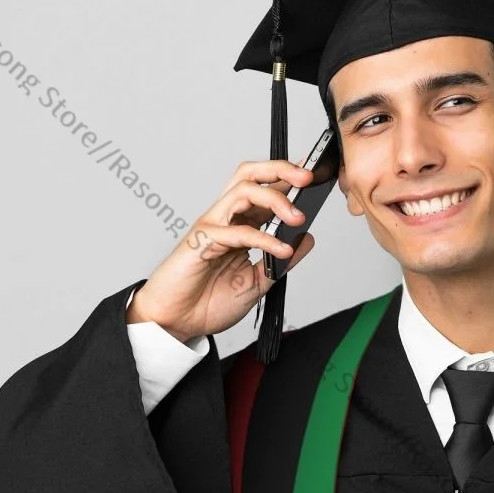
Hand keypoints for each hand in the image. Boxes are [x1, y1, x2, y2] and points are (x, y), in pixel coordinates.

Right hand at [126, 159, 317, 342]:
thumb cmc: (209, 301)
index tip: (315, 176)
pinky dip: (263, 239)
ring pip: (243, 191)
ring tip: (298, 217)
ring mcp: (212, 225)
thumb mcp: (259, 280)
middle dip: (280, 169)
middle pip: (250, 175)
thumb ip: (281, 260)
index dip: (288, 178)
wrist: (177, 323)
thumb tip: (307, 238)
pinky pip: (237, 232)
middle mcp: (225, 218)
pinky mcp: (201, 241)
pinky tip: (282, 250)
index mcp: (239, 223)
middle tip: (308, 177)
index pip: (264, 189)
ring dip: (275, 199)